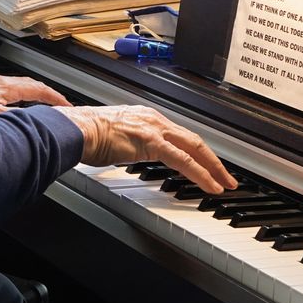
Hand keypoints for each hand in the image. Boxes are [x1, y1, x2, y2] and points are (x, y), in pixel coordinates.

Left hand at [0, 74, 71, 115]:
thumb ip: (14, 117)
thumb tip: (33, 120)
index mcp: (4, 86)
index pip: (37, 88)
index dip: (54, 97)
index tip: (66, 104)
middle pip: (29, 83)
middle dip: (46, 93)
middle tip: (58, 102)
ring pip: (17, 85)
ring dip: (31, 93)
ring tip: (40, 103)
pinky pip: (6, 88)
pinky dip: (17, 95)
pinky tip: (13, 104)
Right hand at [55, 105, 236, 194]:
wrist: (76, 129)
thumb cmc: (85, 134)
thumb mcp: (113, 138)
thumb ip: (126, 145)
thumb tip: (126, 154)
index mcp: (144, 117)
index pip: (178, 135)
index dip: (195, 150)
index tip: (204, 163)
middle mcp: (153, 119)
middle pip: (193, 139)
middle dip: (213, 159)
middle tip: (226, 176)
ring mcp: (154, 129)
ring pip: (194, 148)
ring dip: (213, 168)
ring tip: (224, 183)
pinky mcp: (152, 143)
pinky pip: (184, 160)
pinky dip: (201, 174)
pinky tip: (210, 186)